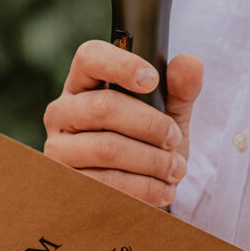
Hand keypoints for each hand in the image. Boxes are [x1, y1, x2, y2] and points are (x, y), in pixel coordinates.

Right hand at [43, 41, 203, 207]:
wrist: (137, 193)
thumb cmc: (149, 143)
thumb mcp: (169, 114)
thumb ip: (181, 88)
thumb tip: (190, 63)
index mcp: (85, 82)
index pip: (90, 56)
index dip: (121, 64)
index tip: (152, 80)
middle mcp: (63, 110)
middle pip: (104, 107)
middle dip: (150, 125)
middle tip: (175, 139)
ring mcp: (58, 147)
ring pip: (107, 148)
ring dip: (151, 161)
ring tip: (176, 169)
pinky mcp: (65, 182)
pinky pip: (105, 183)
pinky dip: (142, 188)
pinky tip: (162, 190)